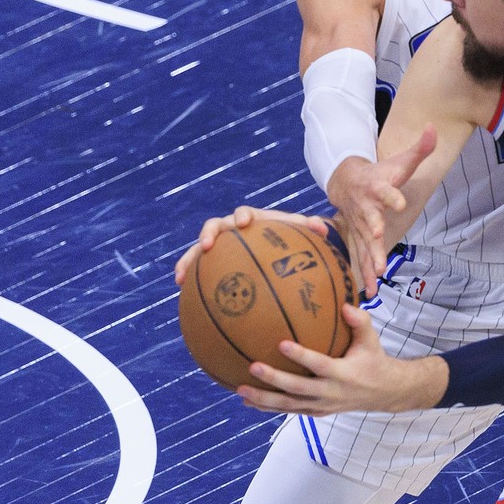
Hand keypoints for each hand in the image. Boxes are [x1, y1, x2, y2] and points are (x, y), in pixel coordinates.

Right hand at [175, 206, 327, 284]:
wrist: (275, 245)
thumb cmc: (288, 238)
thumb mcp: (299, 233)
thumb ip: (310, 228)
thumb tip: (322, 227)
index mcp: (252, 219)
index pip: (245, 213)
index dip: (243, 216)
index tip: (245, 223)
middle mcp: (231, 229)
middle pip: (215, 226)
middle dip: (209, 234)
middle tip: (207, 245)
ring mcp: (220, 244)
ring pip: (198, 248)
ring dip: (189, 259)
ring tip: (181, 275)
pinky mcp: (213, 259)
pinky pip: (197, 267)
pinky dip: (189, 274)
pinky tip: (181, 289)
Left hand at [237, 304, 447, 415]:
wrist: (383, 392)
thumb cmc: (373, 359)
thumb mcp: (372, 339)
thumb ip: (360, 321)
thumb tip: (344, 305)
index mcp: (344, 373)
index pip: (320, 365)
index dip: (301, 356)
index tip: (281, 343)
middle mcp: (330, 392)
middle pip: (297, 388)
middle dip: (274, 380)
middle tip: (252, 368)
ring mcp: (321, 405)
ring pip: (289, 405)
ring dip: (264, 399)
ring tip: (240, 390)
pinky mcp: (316, 413)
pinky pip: (289, 410)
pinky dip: (269, 407)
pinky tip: (248, 401)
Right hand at [325, 127, 436, 296]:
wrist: (348, 181)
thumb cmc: (381, 172)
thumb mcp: (401, 160)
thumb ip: (420, 148)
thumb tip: (434, 127)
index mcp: (378, 189)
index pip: (386, 191)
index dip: (392, 196)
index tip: (398, 203)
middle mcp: (366, 208)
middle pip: (370, 221)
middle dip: (373, 233)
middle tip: (378, 242)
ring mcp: (359, 225)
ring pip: (363, 244)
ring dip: (369, 260)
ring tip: (377, 276)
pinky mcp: (356, 237)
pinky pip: (359, 257)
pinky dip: (362, 274)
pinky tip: (367, 292)